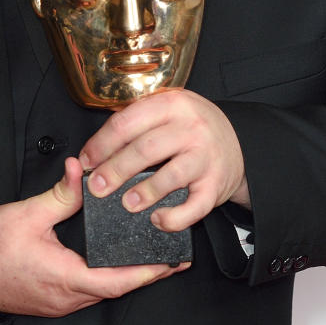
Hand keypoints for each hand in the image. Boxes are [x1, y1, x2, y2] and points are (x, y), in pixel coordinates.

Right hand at [0, 156, 188, 316]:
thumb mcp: (27, 214)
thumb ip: (61, 194)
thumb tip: (80, 170)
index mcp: (64, 277)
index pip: (117, 280)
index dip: (148, 273)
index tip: (171, 262)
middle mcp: (66, 297)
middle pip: (116, 288)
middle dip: (146, 273)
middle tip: (173, 257)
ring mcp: (60, 302)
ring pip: (104, 292)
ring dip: (128, 277)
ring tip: (152, 257)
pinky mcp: (53, 300)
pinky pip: (89, 292)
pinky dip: (108, 279)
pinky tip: (116, 264)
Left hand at [78, 89, 249, 230]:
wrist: (239, 144)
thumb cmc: (192, 130)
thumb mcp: (167, 112)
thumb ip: (136, 125)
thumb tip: (94, 153)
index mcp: (171, 105)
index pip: (127, 122)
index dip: (101, 144)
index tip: (86, 161)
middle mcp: (190, 128)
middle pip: (145, 148)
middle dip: (115, 169)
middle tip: (97, 187)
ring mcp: (205, 157)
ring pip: (171, 175)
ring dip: (145, 192)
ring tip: (127, 203)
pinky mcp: (216, 184)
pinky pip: (195, 206)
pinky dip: (176, 217)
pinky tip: (158, 220)